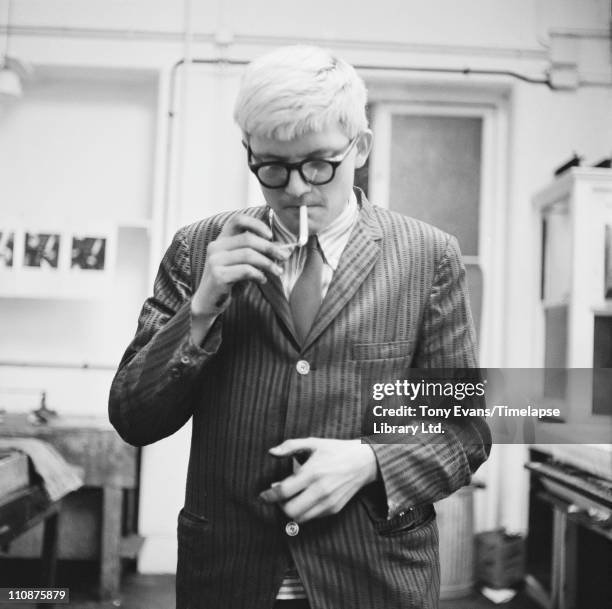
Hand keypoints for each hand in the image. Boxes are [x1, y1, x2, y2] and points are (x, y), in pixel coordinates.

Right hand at [190, 215, 292, 342]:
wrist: (209, 302)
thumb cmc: (229, 281)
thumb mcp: (245, 264)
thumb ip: (259, 254)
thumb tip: (282, 247)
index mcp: (221, 240)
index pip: (238, 221)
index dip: (256, 224)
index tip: (271, 236)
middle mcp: (216, 247)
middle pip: (248, 238)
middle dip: (270, 247)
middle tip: (284, 257)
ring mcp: (215, 260)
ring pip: (249, 254)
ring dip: (268, 263)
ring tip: (276, 271)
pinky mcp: (218, 275)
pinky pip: (246, 270)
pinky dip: (259, 274)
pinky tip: (262, 280)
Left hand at [259, 438, 378, 522]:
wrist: (363, 462)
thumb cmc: (335, 450)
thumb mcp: (313, 443)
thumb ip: (290, 446)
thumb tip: (271, 452)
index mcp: (313, 472)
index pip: (284, 491)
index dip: (269, 495)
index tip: (263, 495)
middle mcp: (321, 490)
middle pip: (290, 510)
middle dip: (278, 505)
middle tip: (277, 495)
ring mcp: (328, 502)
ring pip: (300, 518)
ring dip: (290, 511)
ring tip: (289, 498)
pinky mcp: (334, 509)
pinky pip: (312, 517)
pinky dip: (303, 512)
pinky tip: (303, 499)